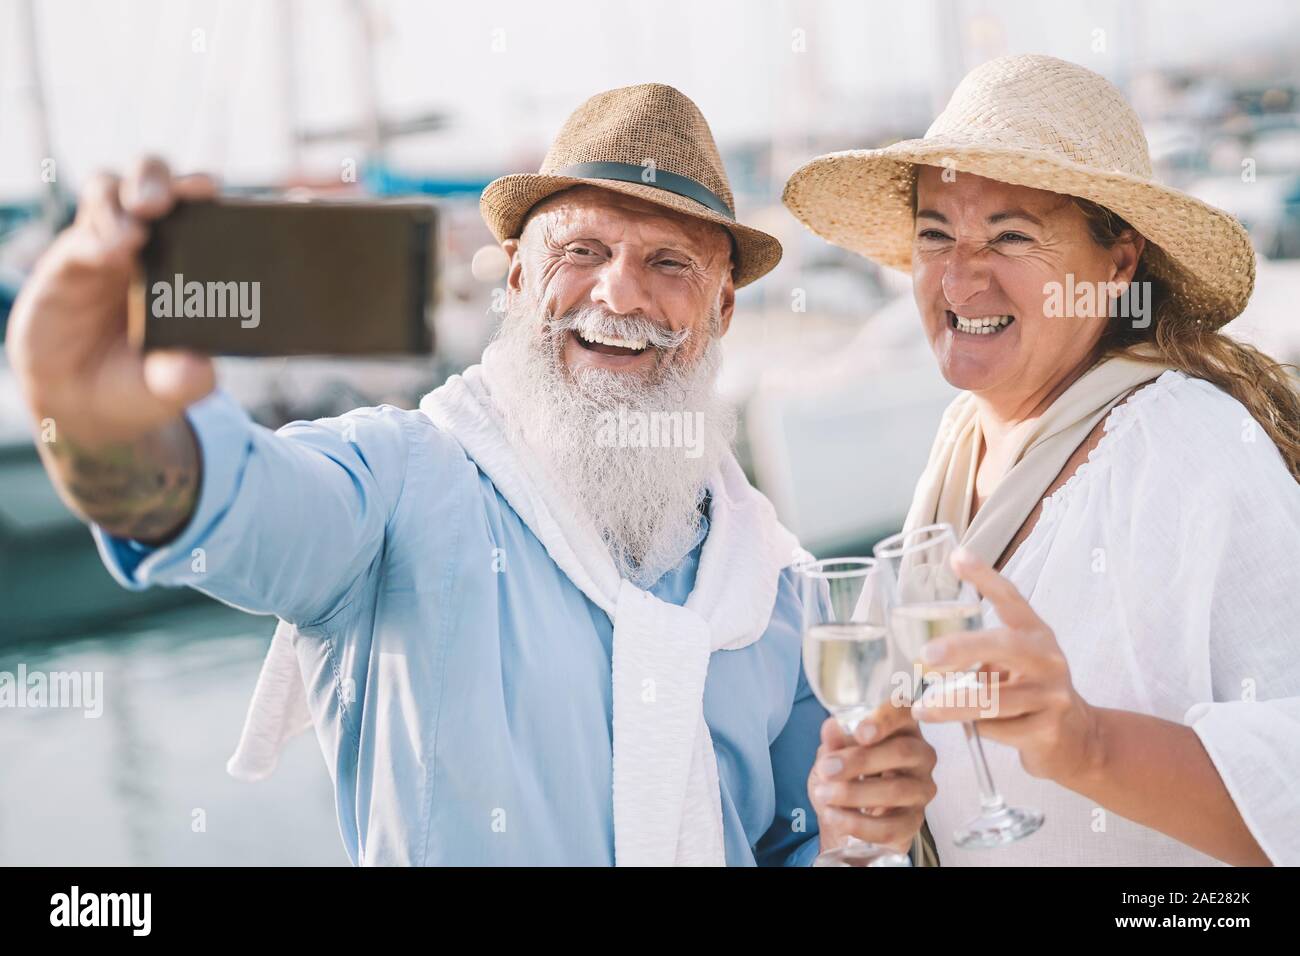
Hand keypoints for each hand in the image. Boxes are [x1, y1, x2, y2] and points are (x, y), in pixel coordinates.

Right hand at [5, 156, 217, 446]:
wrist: (83, 401)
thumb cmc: (141, 382)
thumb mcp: (171, 387)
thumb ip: (187, 377)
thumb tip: (199, 368)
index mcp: (190, 260)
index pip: (201, 208)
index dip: (206, 192)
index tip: (213, 193)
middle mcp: (151, 242)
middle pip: (154, 180)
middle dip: (161, 180)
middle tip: (164, 203)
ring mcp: (108, 245)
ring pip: (111, 190)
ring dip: (124, 195)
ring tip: (137, 228)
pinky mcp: (71, 259)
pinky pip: (81, 233)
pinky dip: (96, 235)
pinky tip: (108, 254)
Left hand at [808, 699, 936, 855]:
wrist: (848, 814)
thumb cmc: (847, 774)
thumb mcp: (834, 754)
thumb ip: (835, 742)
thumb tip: (831, 727)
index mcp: (902, 727)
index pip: (902, 712)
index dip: (884, 719)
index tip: (860, 732)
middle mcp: (921, 755)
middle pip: (902, 752)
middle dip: (860, 761)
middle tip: (827, 769)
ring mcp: (921, 789)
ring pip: (897, 790)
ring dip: (855, 793)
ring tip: (824, 794)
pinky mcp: (914, 822)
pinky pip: (891, 826)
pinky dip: (859, 823)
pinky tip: (834, 816)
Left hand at [911, 549, 1103, 784]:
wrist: (1079, 739)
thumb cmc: (1030, 691)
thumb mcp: (1015, 661)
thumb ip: (982, 648)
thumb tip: (922, 643)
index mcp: (1036, 634)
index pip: (1011, 598)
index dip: (985, 577)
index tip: (956, 558)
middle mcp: (1048, 659)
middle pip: (1005, 646)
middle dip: (962, 649)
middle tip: (926, 655)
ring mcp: (1051, 695)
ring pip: (994, 699)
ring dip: (952, 704)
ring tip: (922, 708)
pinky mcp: (1047, 730)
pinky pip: (998, 729)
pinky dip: (978, 729)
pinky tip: (973, 728)